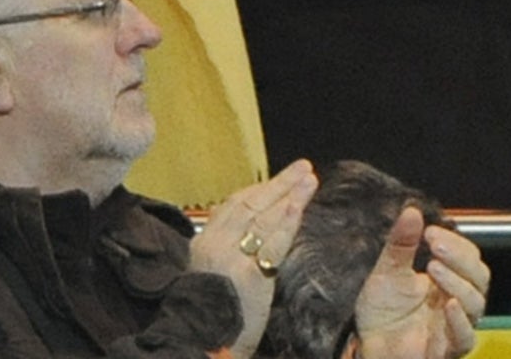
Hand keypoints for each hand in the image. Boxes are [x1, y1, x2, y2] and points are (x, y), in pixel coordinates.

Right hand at [190, 160, 317, 358]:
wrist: (201, 342)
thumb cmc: (210, 317)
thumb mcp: (209, 277)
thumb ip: (225, 254)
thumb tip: (249, 240)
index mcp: (204, 243)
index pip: (233, 206)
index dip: (258, 191)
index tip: (278, 182)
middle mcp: (215, 243)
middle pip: (250, 204)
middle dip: (278, 184)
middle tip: (302, 169)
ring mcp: (231, 256)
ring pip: (264, 217)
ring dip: (289, 195)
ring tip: (309, 180)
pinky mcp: (249, 273)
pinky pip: (272, 242)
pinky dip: (287, 222)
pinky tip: (298, 206)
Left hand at [352, 209, 488, 358]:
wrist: (368, 344)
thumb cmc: (382, 311)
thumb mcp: (388, 271)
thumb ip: (401, 244)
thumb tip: (412, 211)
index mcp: (446, 280)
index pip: (468, 257)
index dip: (455, 243)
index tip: (431, 231)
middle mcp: (455, 301)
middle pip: (479, 277)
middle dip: (459, 258)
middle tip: (435, 244)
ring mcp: (453, 326)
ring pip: (476, 304)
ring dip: (457, 282)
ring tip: (434, 268)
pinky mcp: (446, 349)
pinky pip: (465, 338)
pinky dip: (460, 321)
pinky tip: (449, 305)